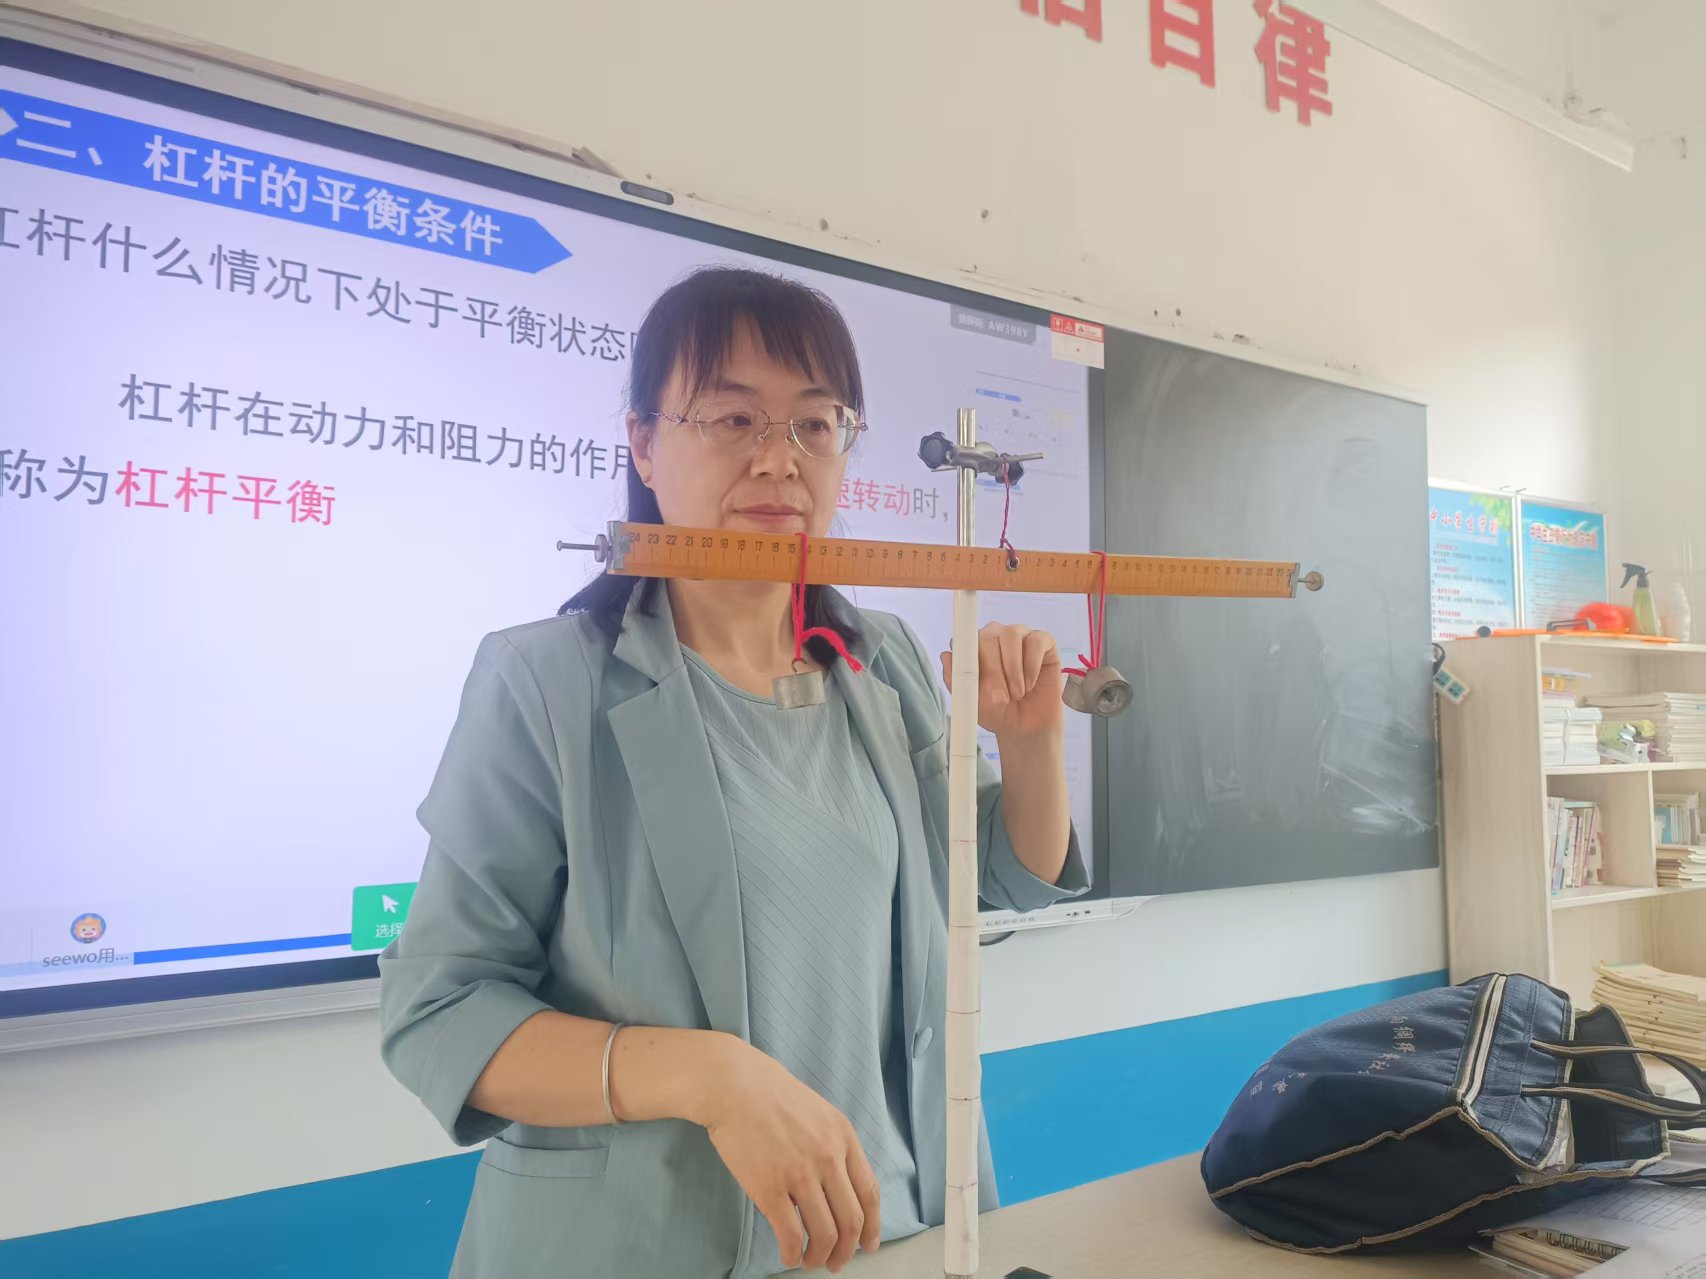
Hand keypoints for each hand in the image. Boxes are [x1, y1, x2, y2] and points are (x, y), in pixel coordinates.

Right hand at [698, 1038, 880, 1272]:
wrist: (733, 1084)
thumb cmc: (769, 1094)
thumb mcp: (817, 1111)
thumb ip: (831, 1145)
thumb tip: (836, 1186)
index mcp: (843, 1137)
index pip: (869, 1192)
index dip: (872, 1226)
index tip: (869, 1244)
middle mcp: (828, 1157)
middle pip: (852, 1219)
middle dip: (848, 1250)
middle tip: (838, 1262)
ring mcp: (800, 1174)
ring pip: (825, 1233)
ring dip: (821, 1257)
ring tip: (811, 1262)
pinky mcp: (770, 1187)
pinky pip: (791, 1234)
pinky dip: (793, 1253)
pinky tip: (789, 1255)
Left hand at [940, 621, 1064, 740]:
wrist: (1026, 727)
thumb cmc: (997, 711)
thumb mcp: (971, 703)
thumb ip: (956, 680)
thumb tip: (945, 656)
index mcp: (974, 648)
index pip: (966, 640)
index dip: (971, 659)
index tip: (976, 681)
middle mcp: (995, 637)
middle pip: (989, 636)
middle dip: (994, 670)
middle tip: (1001, 698)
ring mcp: (1019, 636)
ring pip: (1011, 634)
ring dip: (1013, 669)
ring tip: (1017, 693)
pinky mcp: (1043, 642)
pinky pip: (1036, 641)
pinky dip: (1032, 666)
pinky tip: (1030, 683)